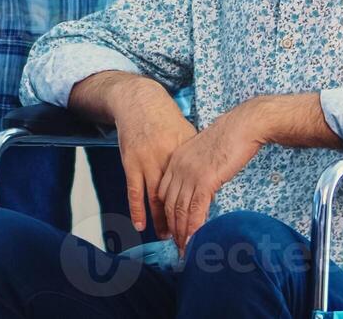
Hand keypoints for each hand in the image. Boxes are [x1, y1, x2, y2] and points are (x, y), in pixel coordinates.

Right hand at [110, 81, 197, 237]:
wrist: (140, 103)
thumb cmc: (166, 120)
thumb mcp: (187, 135)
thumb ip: (196, 157)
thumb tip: (211, 179)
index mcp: (184, 154)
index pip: (194, 187)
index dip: (198, 207)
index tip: (203, 223)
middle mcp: (166, 160)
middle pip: (175, 197)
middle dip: (180, 219)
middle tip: (186, 238)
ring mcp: (147, 162)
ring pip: (154, 198)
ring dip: (160, 220)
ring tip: (167, 236)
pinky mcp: (131, 163)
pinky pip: (134, 191)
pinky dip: (137, 209)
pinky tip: (141, 225)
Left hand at [156, 105, 263, 251]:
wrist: (242, 126)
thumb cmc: (230, 137)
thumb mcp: (204, 152)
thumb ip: (198, 169)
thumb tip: (202, 186)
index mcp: (176, 160)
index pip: (164, 192)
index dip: (166, 213)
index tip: (171, 228)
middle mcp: (178, 168)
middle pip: (170, 205)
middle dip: (173, 228)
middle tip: (177, 245)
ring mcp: (190, 175)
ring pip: (181, 210)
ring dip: (183, 233)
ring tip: (186, 249)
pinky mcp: (204, 181)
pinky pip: (196, 210)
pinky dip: (194, 228)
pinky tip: (194, 240)